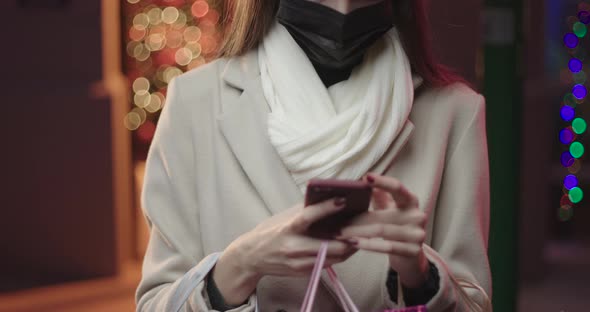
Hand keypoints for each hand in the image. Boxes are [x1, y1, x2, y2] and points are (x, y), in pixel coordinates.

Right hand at [213, 198, 357, 304]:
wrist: (251, 257)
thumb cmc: (269, 232)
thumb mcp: (282, 217)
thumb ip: (302, 209)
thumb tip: (325, 197)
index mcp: (288, 228)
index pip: (309, 216)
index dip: (327, 208)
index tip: (342, 200)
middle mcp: (294, 247)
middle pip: (329, 244)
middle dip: (349, 237)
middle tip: (363, 226)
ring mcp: (299, 262)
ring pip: (333, 257)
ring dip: (349, 247)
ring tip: (360, 235)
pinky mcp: (303, 272)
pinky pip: (328, 264)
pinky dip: (339, 255)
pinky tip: (347, 246)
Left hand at [337, 173, 429, 287]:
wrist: (410, 255)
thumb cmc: (395, 226)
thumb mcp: (388, 208)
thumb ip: (379, 195)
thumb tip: (363, 179)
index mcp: (411, 201)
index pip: (397, 188)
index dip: (383, 182)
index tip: (366, 178)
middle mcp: (417, 216)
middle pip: (382, 215)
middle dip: (358, 219)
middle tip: (338, 222)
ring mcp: (417, 235)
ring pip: (381, 231)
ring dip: (357, 232)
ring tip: (340, 234)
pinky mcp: (413, 251)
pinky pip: (386, 247)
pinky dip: (367, 245)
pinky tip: (353, 243)